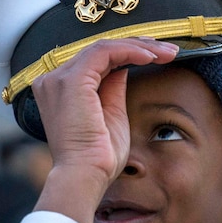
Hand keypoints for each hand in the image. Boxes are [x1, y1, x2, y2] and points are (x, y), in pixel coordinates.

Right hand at [32, 38, 178, 222]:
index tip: (157, 57)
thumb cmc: (98, 156)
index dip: (127, 54)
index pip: (94, 61)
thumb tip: (123, 66)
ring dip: (139, 47)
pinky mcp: (72, 80)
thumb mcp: (111, 113)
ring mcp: (59, 78)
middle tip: (168, 51)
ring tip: (166, 53)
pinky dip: (130, 51)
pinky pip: (105, 52)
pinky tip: (151, 57)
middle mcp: (53, 81)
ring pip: (103, 47)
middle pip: (99, 51)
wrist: (85, 176)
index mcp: (59, 90)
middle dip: (137, 46)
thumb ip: (112, 87)